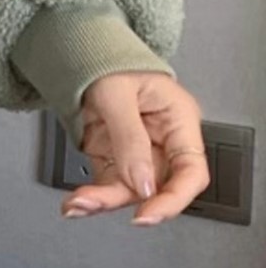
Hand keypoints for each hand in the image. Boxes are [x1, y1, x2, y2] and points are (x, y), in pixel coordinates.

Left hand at [59, 71, 210, 226]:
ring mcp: (137, 152)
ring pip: (129, 190)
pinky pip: (108, 184)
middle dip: (124, 200)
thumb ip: (129, 137)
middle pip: (156, 186)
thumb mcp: (117, 93)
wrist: (80, 53)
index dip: (174, 199)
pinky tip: (77, 202)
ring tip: (77, 204)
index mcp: (178, 120)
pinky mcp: (114, 157)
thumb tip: (142, 183)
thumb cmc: (108, 62)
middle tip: (95, 204)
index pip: (190, 171)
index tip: (148, 214)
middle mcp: (162, 141)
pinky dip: (92, 195)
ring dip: (102, 201)